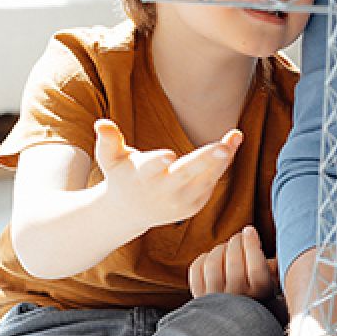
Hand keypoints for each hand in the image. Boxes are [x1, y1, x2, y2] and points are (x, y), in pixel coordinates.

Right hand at [93, 119, 241, 228]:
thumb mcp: (110, 160)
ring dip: (223, 158)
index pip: (150, 169)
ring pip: (206, 177)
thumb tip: (101, 123)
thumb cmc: (122, 176)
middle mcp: (163, 191)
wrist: (130, 212)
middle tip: (223, 148)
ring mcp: (181, 201)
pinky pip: (212, 181)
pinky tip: (233, 142)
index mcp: (142, 178)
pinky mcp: (195, 204)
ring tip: (235, 136)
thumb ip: (108, 142)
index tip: (169, 155)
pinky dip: (224, 163)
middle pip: (186, 174)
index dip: (158, 162)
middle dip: (205, 161)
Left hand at [189, 226, 277, 299]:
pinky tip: (214, 259)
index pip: (255, 265)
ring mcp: (215, 299)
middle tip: (240, 236)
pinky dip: (203, 258)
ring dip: (220, 249)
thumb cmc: (261, 294)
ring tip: (227, 248)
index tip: (250, 230)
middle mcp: (237, 300)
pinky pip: (197, 269)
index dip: (251, 243)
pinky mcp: (199, 297)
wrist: (240, 322)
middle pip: (234, 261)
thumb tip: (270, 239)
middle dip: (236, 241)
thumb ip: (275, 264)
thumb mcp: (275, 282)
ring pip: (213, 264)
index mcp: (260, 295)